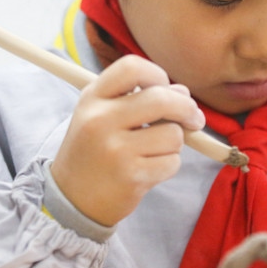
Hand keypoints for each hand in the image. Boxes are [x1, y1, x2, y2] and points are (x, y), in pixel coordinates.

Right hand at [50, 55, 205, 226]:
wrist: (72, 200)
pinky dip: (168, 166)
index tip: (165, 88)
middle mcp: (100, 119)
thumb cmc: (95, 152)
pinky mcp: (130, 176)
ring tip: (154, 151)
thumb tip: (183, 93)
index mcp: (93, 98)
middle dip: (186, 108)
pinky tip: (149, 170)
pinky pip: (172, 162)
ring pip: (173, 134)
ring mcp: (115, 149)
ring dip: (175, 144)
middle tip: (194, 119)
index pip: (132, 67)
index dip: (157, 74)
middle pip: (161, 98)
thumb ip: (141, 99)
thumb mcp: (105, 116)